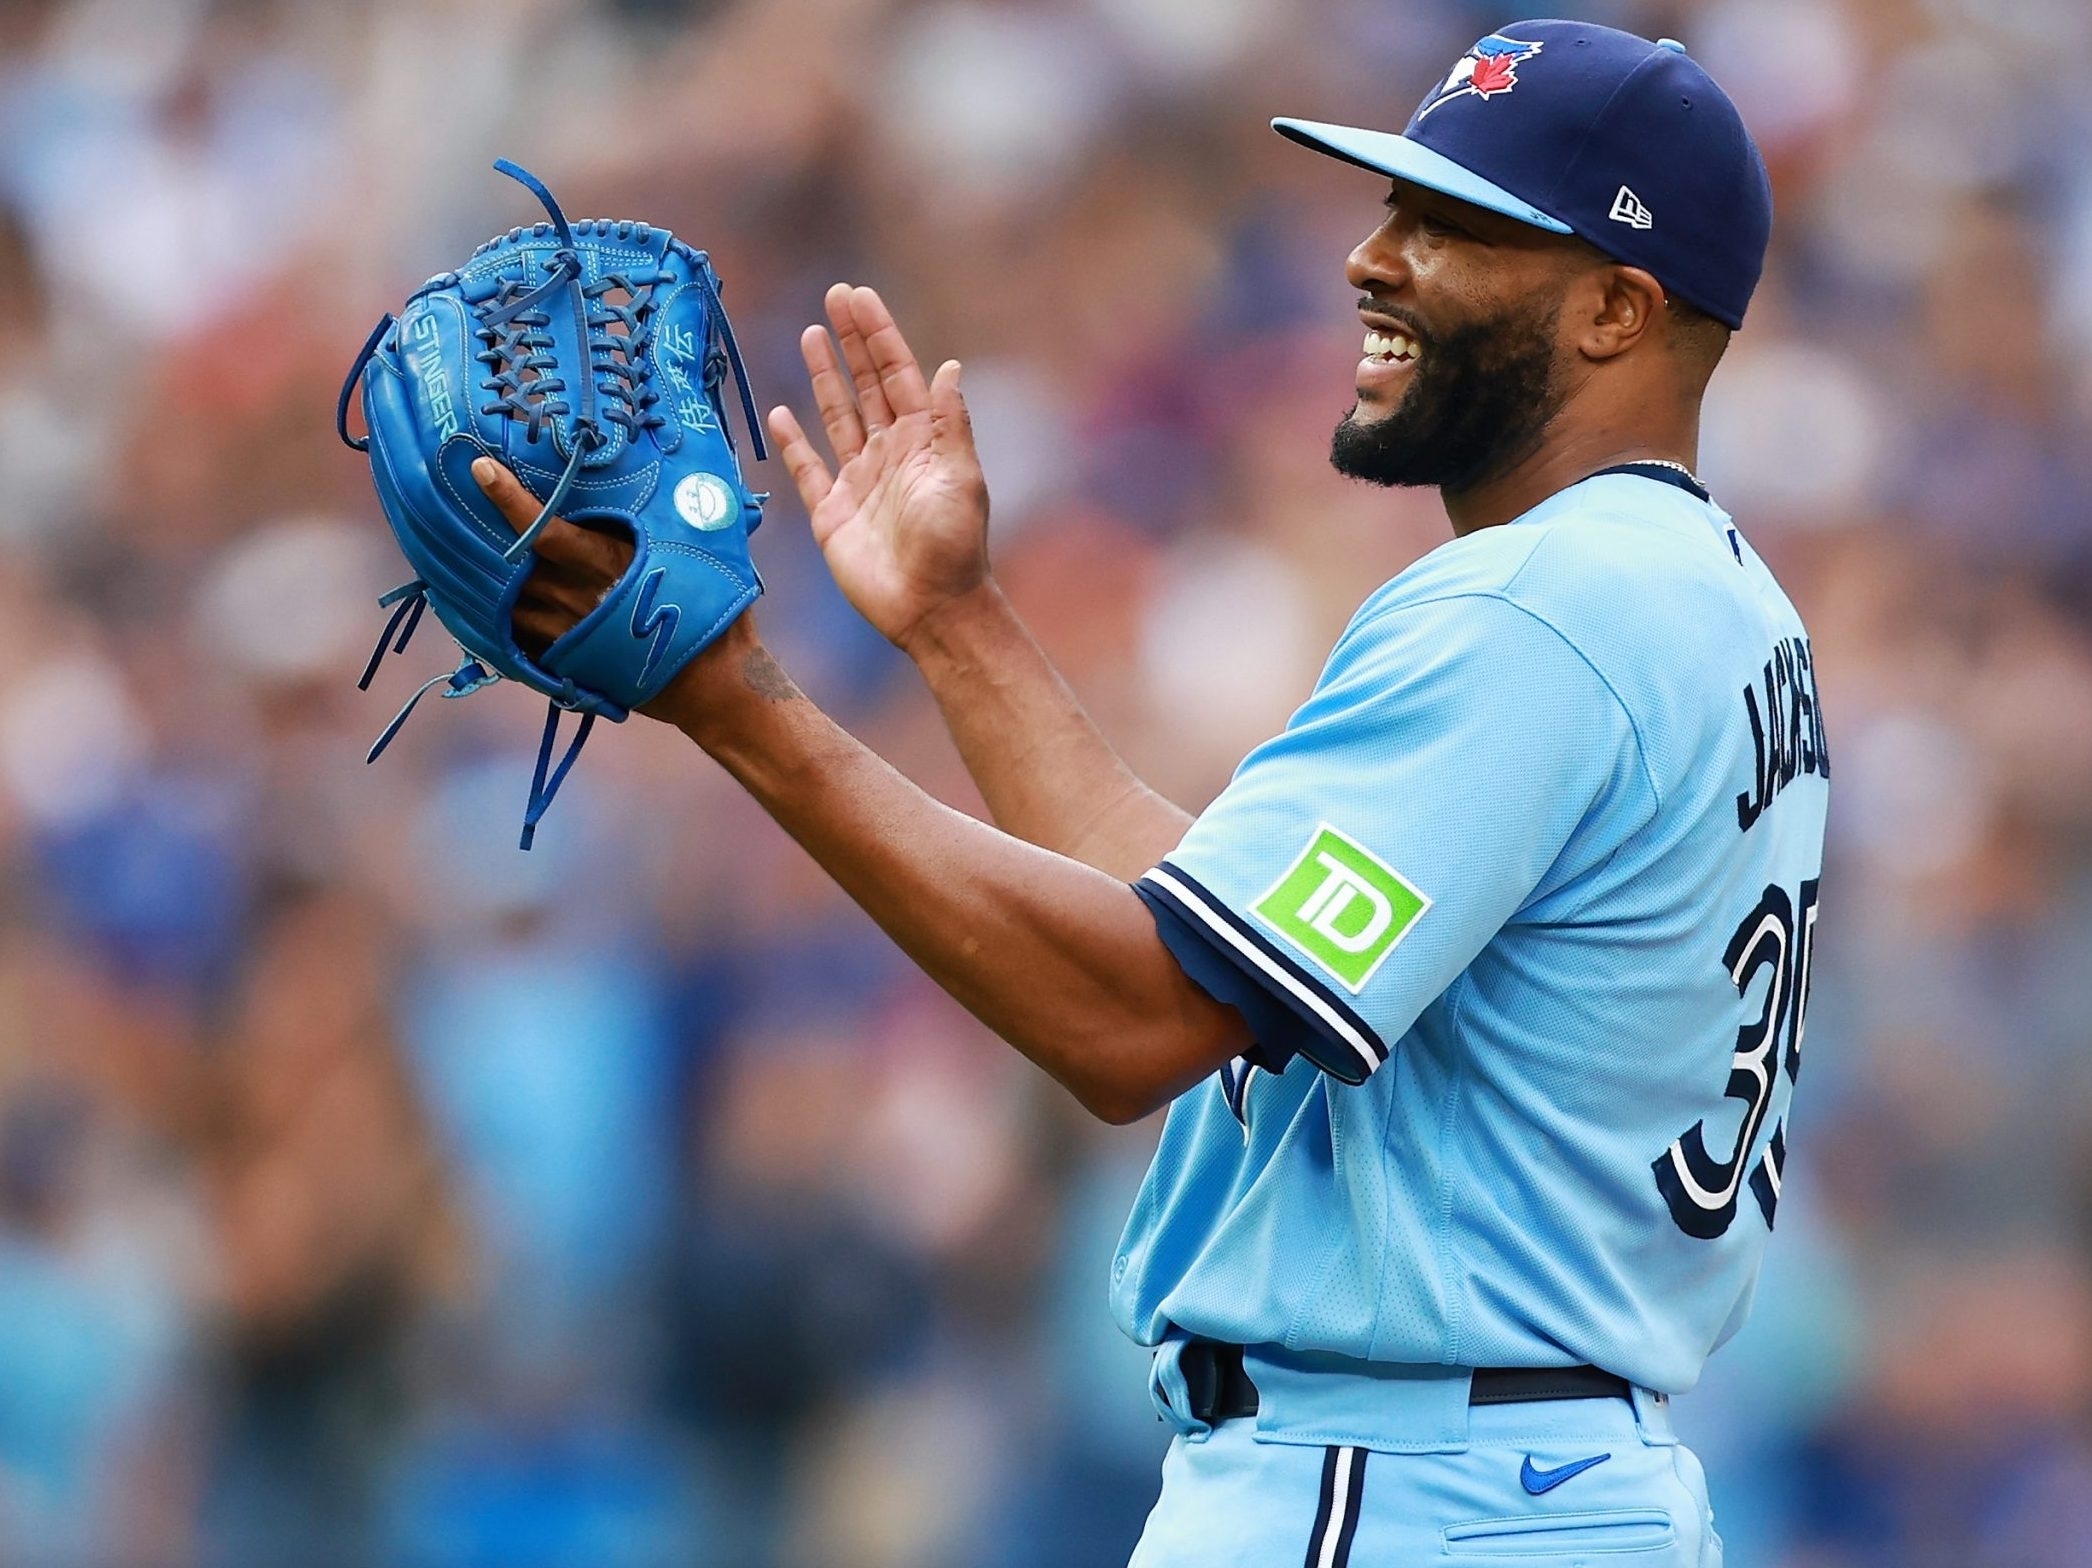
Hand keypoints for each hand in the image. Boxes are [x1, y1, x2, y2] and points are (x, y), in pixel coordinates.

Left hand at [471, 456, 762, 727]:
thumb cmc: (712, 610)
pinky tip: (476, 605)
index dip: (509, 499)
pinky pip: (513, 638)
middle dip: (476, 535)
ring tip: (451, 552)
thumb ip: (668, 516)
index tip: (480, 468)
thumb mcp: (695, 551)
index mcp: (605, 563)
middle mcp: (575, 596)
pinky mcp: (562, 661)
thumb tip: (669, 474)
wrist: (712, 682)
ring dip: (478, 579)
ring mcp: (563, 632)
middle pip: (509, 563)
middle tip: (447, 505)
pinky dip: (494, 620)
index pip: (544, 528)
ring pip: (503, 601)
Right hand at [768, 285, 991, 652]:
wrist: (930, 609)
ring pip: (837, 416)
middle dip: (852, 341)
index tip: (858, 297)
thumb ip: (950, 424)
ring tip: (810, 334)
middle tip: (834, 296)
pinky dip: (794, 441)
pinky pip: (807, 469)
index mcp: (923, 441)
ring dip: (825, 376)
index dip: (878, 335)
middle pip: (866, 385)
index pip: (898, 374)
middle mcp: (890, 453)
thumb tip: (949, 366)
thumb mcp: (961, 479)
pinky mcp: (832, 513)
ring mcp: (859, 481)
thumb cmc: (953, 546)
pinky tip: (781, 411)